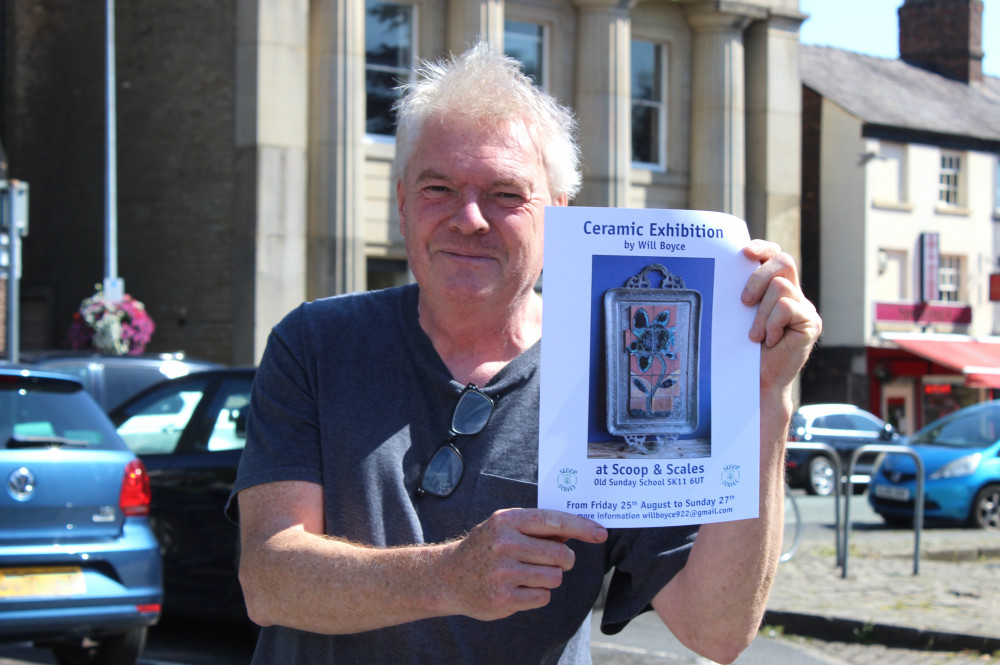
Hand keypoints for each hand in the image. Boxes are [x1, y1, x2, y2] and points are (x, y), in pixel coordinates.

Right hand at [438, 508, 606, 620]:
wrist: (448, 577)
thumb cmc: (486, 549)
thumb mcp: (506, 528)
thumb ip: (538, 528)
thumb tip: (576, 530)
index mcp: (507, 521)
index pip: (554, 521)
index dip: (581, 527)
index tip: (601, 533)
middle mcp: (505, 544)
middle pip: (561, 554)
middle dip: (565, 560)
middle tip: (556, 561)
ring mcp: (503, 572)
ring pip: (555, 577)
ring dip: (550, 578)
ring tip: (530, 575)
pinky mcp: (503, 597)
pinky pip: (543, 597)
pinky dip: (538, 594)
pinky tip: (520, 589)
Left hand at [740, 240, 821, 394]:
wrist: (758, 380)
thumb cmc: (745, 349)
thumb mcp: (740, 315)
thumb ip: (744, 293)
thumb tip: (730, 269)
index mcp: (776, 287)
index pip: (775, 255)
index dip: (764, 248)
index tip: (745, 253)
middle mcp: (794, 293)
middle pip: (783, 261)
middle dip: (758, 277)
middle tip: (744, 302)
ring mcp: (805, 307)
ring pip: (781, 287)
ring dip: (761, 313)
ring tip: (755, 335)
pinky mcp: (811, 323)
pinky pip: (788, 308)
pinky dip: (773, 324)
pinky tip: (771, 340)